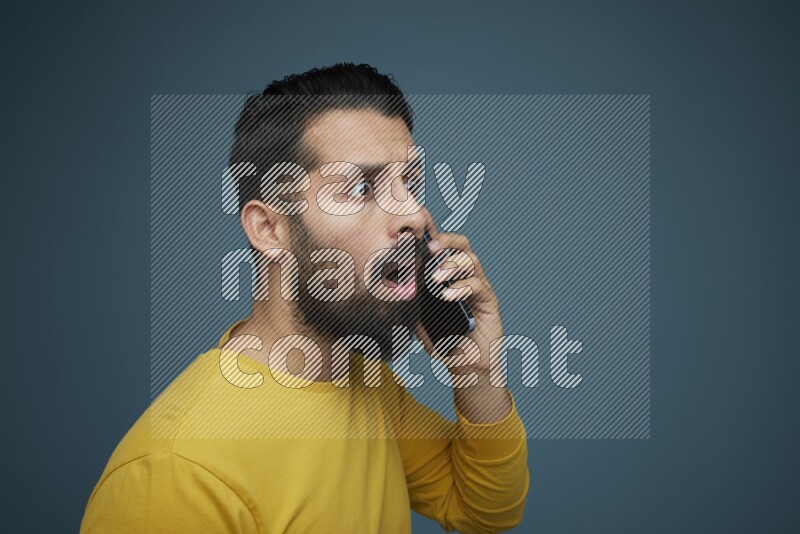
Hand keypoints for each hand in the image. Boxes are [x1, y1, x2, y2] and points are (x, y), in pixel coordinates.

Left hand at [414, 228, 502, 375]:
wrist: (466, 366)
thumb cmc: (444, 342)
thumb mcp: (420, 320)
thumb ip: (412, 301)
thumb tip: (393, 285)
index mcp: (450, 276)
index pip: (444, 249)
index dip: (434, 234)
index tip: (419, 227)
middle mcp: (466, 277)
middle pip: (463, 245)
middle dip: (447, 241)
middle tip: (431, 247)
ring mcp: (479, 288)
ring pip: (471, 261)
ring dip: (451, 265)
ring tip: (436, 278)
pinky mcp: (489, 302)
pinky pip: (478, 286)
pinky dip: (461, 287)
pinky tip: (448, 295)